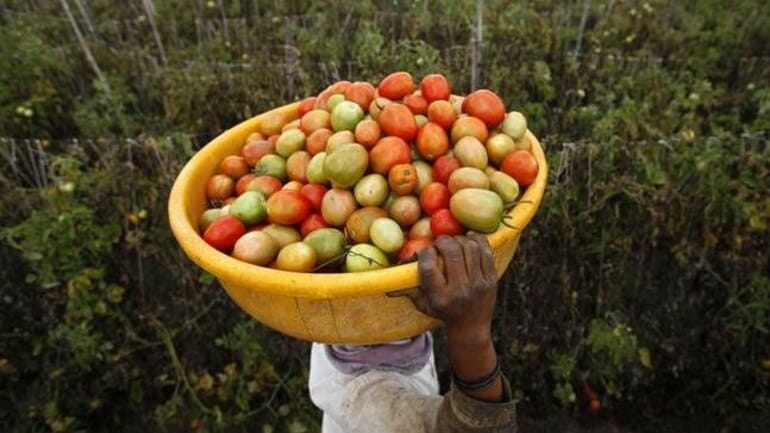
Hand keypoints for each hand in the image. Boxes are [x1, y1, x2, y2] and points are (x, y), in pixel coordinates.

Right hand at [412, 233, 504, 401]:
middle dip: (444, 241)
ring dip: (460, 240)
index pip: (429, 267)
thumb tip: (390, 278)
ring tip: (454, 241)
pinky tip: (470, 238)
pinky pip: (486, 252)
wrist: (471, 327)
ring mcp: (478, 284)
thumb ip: (408, 289)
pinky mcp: (491, 279)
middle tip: (440, 241)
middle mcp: (460, 290)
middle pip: (452, 253)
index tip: (426, 251)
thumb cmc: (442, 312)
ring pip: (470, 248)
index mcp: (440, 297)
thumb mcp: (423, 304)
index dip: (426, 253)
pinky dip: (477, 240)